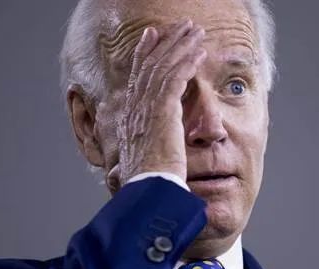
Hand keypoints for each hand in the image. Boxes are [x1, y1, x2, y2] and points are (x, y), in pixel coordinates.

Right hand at [108, 19, 206, 188]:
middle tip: (180, 26)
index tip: (153, 37)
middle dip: (166, 42)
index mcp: (130, 120)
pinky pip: (177, 79)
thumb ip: (133, 160)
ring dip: (181, 46)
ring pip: (164, 67)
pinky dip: (188, 63)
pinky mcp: (164, 112)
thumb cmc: (145, 187)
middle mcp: (135, 109)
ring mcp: (149, 109)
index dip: (145, 55)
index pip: (138, 79)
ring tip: (196, 31)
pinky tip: (200, 52)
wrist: (147, 193)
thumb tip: (118, 171)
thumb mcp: (135, 168)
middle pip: (151, 66)